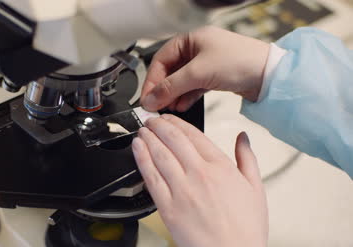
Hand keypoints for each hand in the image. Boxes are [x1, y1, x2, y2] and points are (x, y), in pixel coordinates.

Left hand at [132, 114, 267, 246]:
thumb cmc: (245, 228)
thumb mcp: (256, 188)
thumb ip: (247, 158)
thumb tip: (243, 138)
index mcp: (221, 167)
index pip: (194, 135)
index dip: (178, 123)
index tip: (169, 118)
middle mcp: (200, 174)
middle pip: (173, 140)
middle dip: (159, 125)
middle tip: (151, 120)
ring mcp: (182, 190)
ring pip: (159, 155)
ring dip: (148, 138)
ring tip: (142, 130)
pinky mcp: (167, 207)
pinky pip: (151, 177)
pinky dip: (141, 159)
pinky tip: (137, 148)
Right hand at [141, 26, 269, 111]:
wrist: (270, 75)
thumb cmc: (240, 62)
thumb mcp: (198, 73)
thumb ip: (170, 87)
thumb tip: (150, 99)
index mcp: (191, 39)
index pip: (161, 59)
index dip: (152, 80)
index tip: (147, 98)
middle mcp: (197, 49)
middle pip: (170, 71)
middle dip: (163, 90)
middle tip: (156, 106)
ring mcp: (206, 63)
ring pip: (181, 81)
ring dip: (174, 95)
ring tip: (168, 109)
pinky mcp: (214, 76)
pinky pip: (193, 87)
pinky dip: (186, 97)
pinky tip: (181, 106)